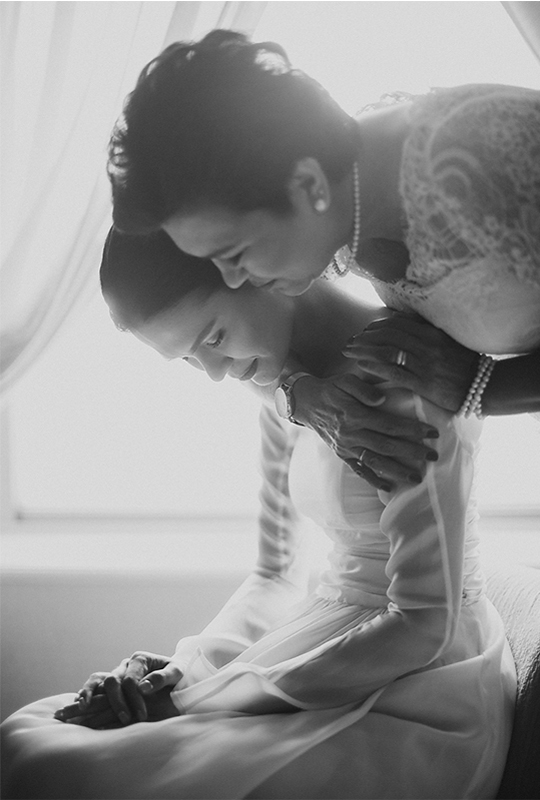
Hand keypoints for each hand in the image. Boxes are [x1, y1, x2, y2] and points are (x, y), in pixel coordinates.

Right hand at [54, 652, 181, 727]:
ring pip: (98, 680)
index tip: (142, 716)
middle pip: (113, 681)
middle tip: (126, 719)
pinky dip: (86, 693)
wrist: (175, 675)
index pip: (131, 680)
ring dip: (89, 693)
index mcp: (140, 659)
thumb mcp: (176, 672)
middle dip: (117, 702)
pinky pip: (95, 685)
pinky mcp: (114, 684)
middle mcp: (126, 664)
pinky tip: (79, 703)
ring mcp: (118, 673)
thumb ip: (162, 678)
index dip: (134, 698)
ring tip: (83, 707)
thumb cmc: (178, 674)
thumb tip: (143, 687)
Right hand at [292, 373, 438, 491]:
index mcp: (355, 414)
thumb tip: (382, 399)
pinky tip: (389, 487)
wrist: (306, 403)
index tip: (432, 432)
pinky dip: (373, 480)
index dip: (412, 430)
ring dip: (397, 471)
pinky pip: (359, 470)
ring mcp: (346, 447)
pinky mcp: (342, 454)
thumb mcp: (346, 380)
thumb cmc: (332, 388)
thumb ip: (363, 389)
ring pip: (375, 461)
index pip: (389, 425)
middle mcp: (351, 434)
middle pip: (386, 446)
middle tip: (434, 456)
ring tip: (417, 477)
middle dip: (412, 452)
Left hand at [343, 313, 478, 412]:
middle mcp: (426, 344)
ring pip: (386, 350)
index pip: (396, 323)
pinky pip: (393, 371)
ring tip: (349, 351)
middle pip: (387, 334)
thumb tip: (403, 325)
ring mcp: (424, 363)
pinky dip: (374, 366)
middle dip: (364, 337)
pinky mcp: (423, 382)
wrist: (484, 386)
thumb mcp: (447, 342)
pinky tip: (361, 365)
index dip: (376, 326)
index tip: (363, 331)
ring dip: (363, 349)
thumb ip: (426, 333)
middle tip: (350, 342)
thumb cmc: (464, 366)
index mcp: (431, 332)